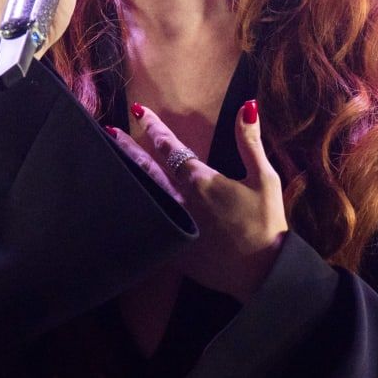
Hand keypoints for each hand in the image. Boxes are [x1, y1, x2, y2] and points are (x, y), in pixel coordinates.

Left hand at [105, 100, 288, 302]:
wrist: (262, 271)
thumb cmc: (266, 222)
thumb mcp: (264, 178)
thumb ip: (249, 141)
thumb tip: (247, 106)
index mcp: (201, 181)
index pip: (170, 148)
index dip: (154, 128)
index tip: (140, 112)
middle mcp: (181, 201)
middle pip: (148, 170)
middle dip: (129, 149)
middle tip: (111, 133)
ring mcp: (175, 226)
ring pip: (145, 195)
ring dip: (129, 176)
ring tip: (111, 162)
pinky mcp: (173, 251)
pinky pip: (150, 227)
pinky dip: (137, 212)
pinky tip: (125, 206)